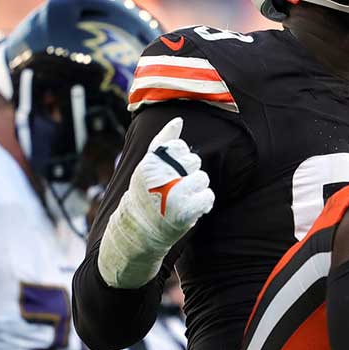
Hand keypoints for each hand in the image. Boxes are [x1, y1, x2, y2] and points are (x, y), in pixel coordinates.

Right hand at [98, 117, 213, 288]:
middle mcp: (161, 176)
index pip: (180, 147)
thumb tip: (178, 119)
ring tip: (180, 199)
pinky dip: (204, 203)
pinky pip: (208, 196)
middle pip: (194, 161)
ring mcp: (173, 194)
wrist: (140, 230)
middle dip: (188, 174)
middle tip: (173, 188)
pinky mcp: (185, 212)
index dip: (179, 160)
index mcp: (150, 163)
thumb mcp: (148, 165)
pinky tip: (191, 208)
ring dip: (196, 189)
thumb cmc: (146, 193)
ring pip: (203, 178)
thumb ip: (163, 141)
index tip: (168, 173)